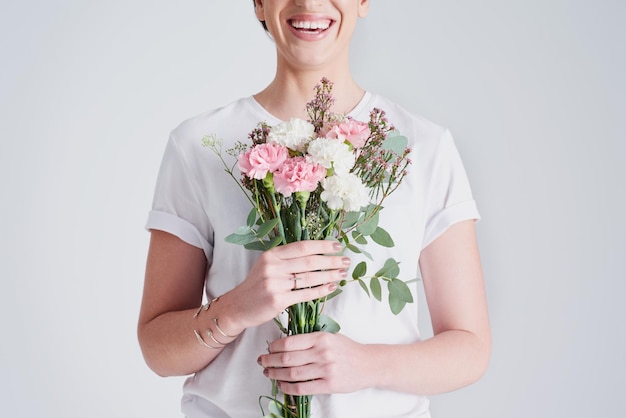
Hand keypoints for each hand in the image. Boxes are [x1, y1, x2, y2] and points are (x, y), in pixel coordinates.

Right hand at [228, 240, 349, 329]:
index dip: (322, 245)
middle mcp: (273, 267)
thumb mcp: (268, 266)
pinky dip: (320, 291)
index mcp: (272, 255)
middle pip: (309, 261)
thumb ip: (288, 259)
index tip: (338, 246)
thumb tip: (317, 253)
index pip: (302, 246)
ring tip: (342, 274)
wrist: (238, 306)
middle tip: (346, 261)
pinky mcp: (278, 300)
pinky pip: (305, 294)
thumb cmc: (257, 285)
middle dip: (330, 261)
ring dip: (329, 275)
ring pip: (309, 278)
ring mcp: (275, 284)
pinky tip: (331, 287)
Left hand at [258, 332, 369, 394]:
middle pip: (287, 358)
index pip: (290, 342)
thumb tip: (285, 342)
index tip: (268, 348)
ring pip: (292, 373)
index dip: (274, 346)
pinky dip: (287, 387)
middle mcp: (322, 353)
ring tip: (268, 373)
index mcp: (321, 338)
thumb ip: (310, 339)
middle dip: (270, 360)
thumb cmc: (347, 349)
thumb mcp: (330, 336)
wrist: (368, 364)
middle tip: (262, 361)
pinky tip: (281, 385)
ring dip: (275, 374)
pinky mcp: (328, 385)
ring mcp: (325, 369)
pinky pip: (302, 388)